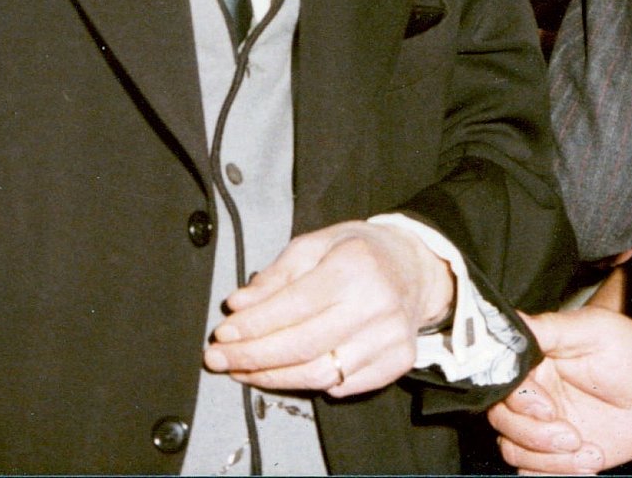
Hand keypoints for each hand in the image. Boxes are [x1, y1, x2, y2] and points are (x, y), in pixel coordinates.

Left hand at [201, 220, 453, 396]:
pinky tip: (284, 374)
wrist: (414, 268)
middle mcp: (376, 305)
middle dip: (252, 356)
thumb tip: (238, 305)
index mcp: (354, 267)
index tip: (222, 334)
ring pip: (319, 373)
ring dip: (272, 378)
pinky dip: (308, 384)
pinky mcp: (398, 362)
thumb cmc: (358, 252)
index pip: (293, 306)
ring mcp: (390, 338)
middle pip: (302, 346)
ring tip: (241, 371)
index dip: (253, 325)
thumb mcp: (315, 245)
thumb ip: (276, 276)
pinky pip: (343, 385)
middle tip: (217, 360)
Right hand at [487, 309, 631, 473]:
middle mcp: (534, 392)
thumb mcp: (595, 330)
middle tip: (572, 434)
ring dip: (550, 460)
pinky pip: (534, 472)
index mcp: (535, 359)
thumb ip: (549, 328)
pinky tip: (589, 462)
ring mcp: (544, 425)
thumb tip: (511, 322)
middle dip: (535, 435)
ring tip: (589, 451)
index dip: (520, 400)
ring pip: (515, 450)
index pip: (502, 381)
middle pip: (502, 419)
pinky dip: (558, 474)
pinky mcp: (558, 453)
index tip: (549, 407)